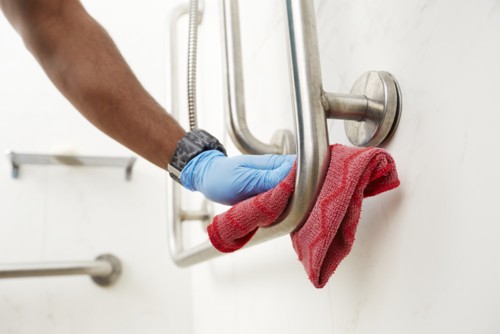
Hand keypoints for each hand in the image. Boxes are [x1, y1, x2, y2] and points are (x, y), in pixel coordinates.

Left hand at [180, 150, 294, 204]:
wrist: (208, 179)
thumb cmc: (222, 177)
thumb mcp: (244, 179)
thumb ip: (268, 178)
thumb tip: (292, 176)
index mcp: (274, 163)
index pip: (301, 170)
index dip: (306, 185)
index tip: (301, 200)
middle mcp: (277, 171)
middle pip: (300, 184)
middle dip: (299, 198)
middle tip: (287, 210)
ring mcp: (274, 182)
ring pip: (292, 194)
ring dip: (289, 205)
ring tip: (280, 214)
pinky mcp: (268, 192)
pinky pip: (281, 200)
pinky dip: (279, 208)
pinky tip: (275, 215)